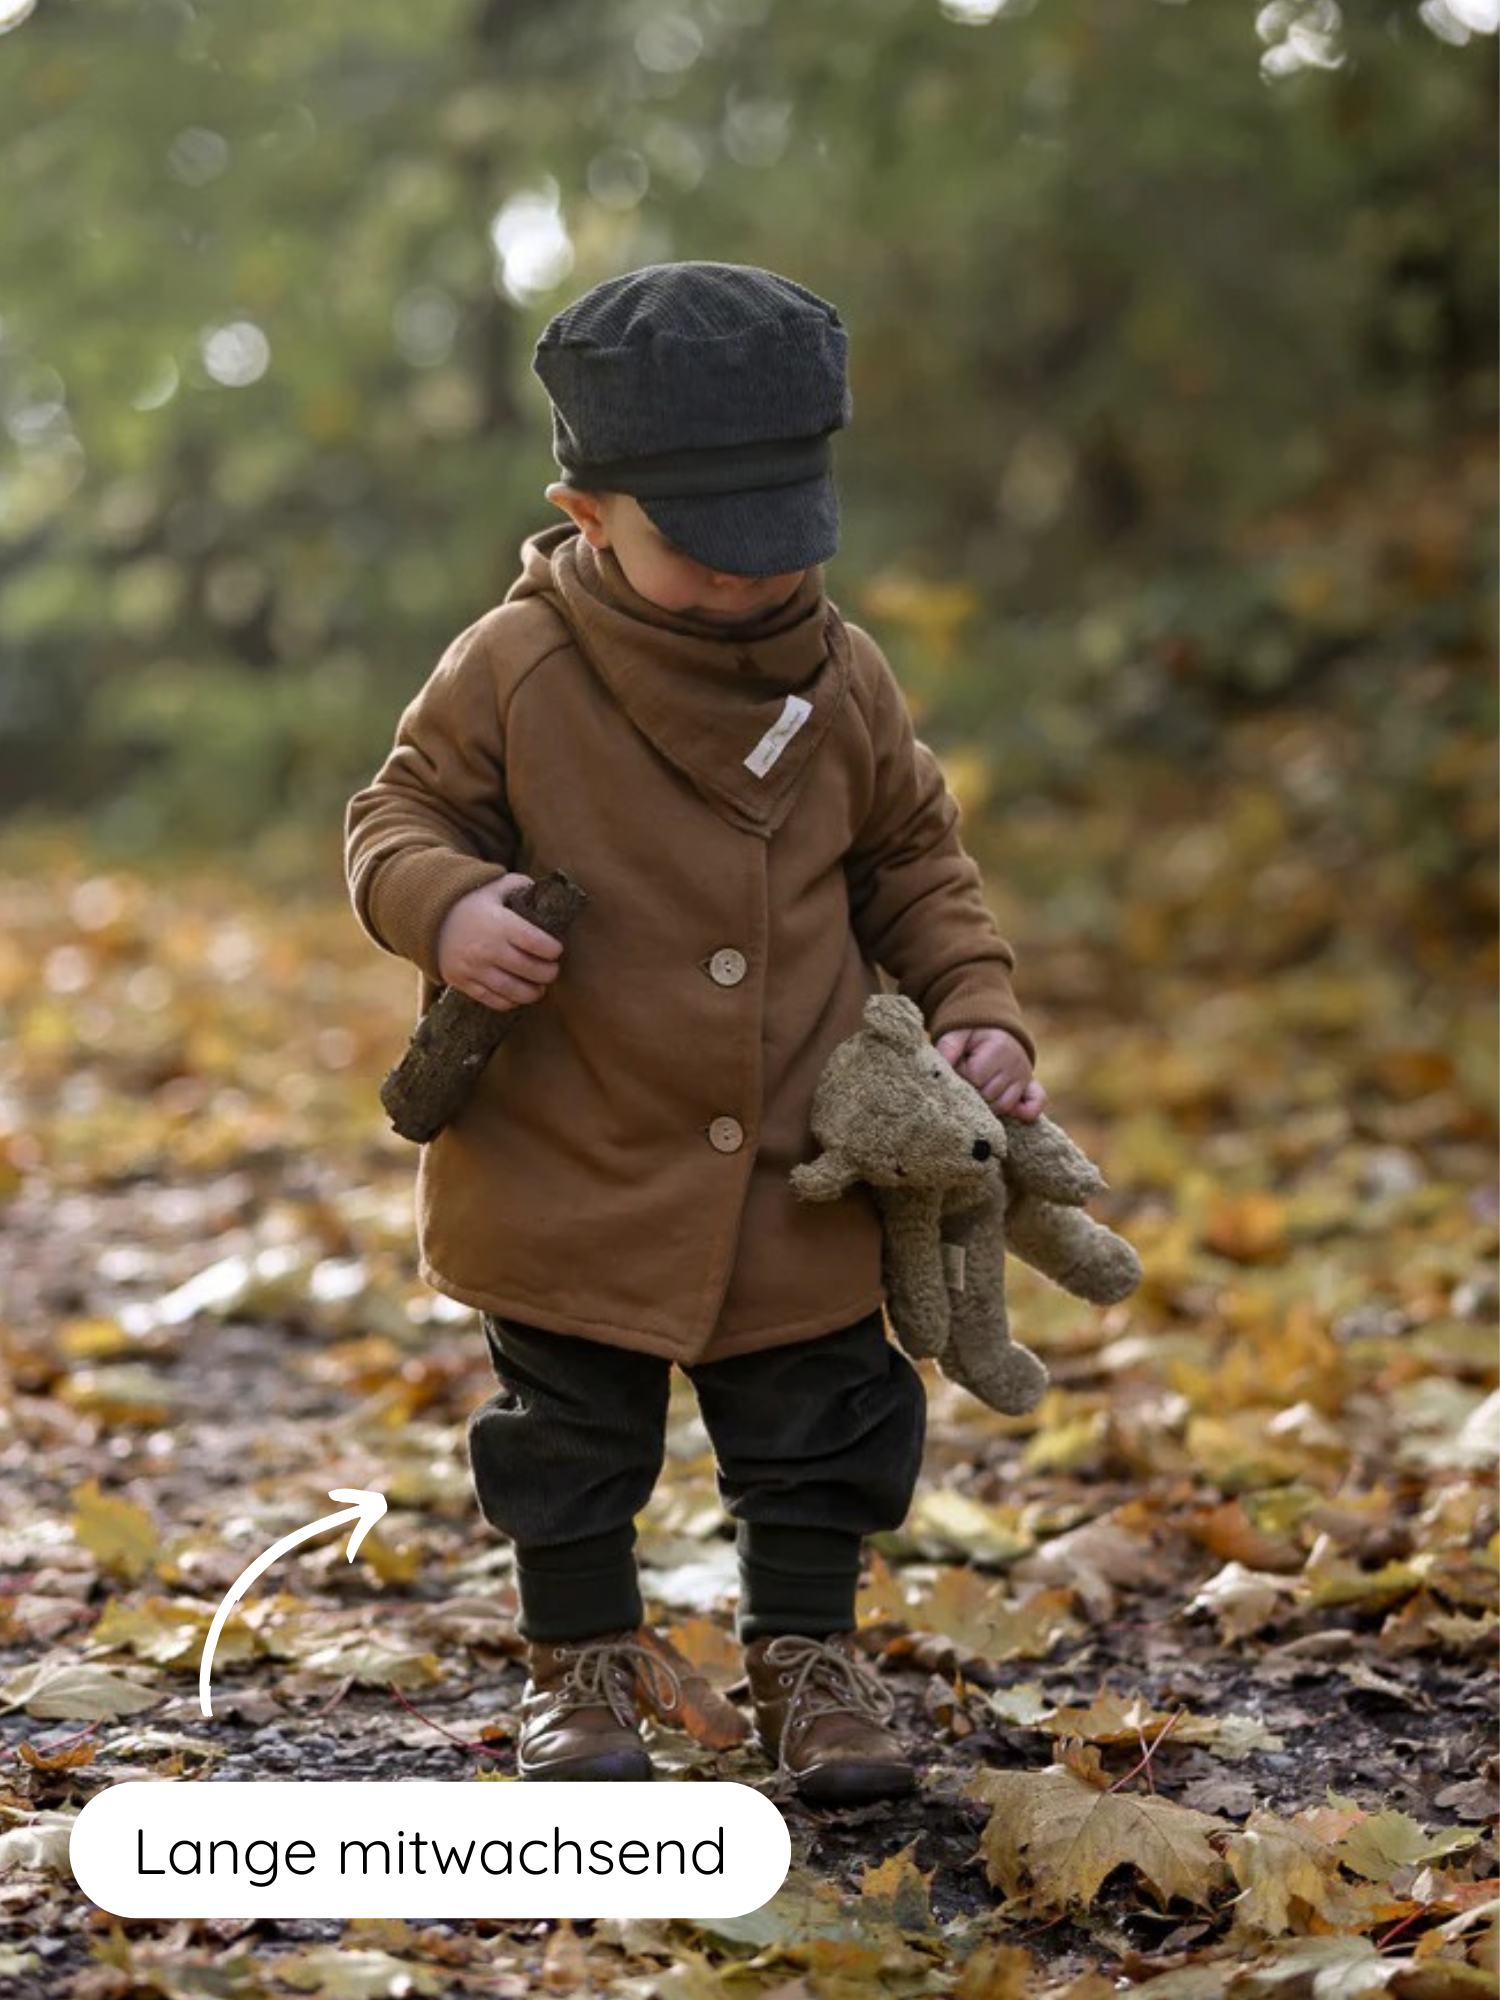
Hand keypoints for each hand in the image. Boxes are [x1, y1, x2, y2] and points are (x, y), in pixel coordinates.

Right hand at [436, 874, 563, 1009]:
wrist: (428, 917)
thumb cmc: (469, 901)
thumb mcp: (493, 886)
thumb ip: (520, 885)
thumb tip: (544, 893)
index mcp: (498, 923)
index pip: (535, 942)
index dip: (552, 949)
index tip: (556, 950)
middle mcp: (487, 948)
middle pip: (528, 969)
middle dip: (548, 973)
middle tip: (552, 971)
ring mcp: (473, 968)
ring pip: (512, 989)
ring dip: (532, 993)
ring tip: (540, 988)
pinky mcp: (462, 982)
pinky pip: (491, 999)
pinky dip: (509, 1002)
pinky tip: (518, 997)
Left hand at [934, 1027, 1046, 1120]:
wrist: (996, 1031)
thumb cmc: (972, 1037)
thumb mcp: (957, 1035)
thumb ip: (947, 1049)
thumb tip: (941, 1070)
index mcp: (999, 1048)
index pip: (975, 1077)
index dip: (962, 1077)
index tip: (959, 1069)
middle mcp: (1016, 1064)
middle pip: (989, 1095)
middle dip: (973, 1092)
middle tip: (967, 1081)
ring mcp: (1025, 1077)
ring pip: (1004, 1106)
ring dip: (988, 1104)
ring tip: (979, 1091)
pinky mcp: (1031, 1087)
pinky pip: (1035, 1106)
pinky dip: (1025, 1113)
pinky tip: (1012, 1115)